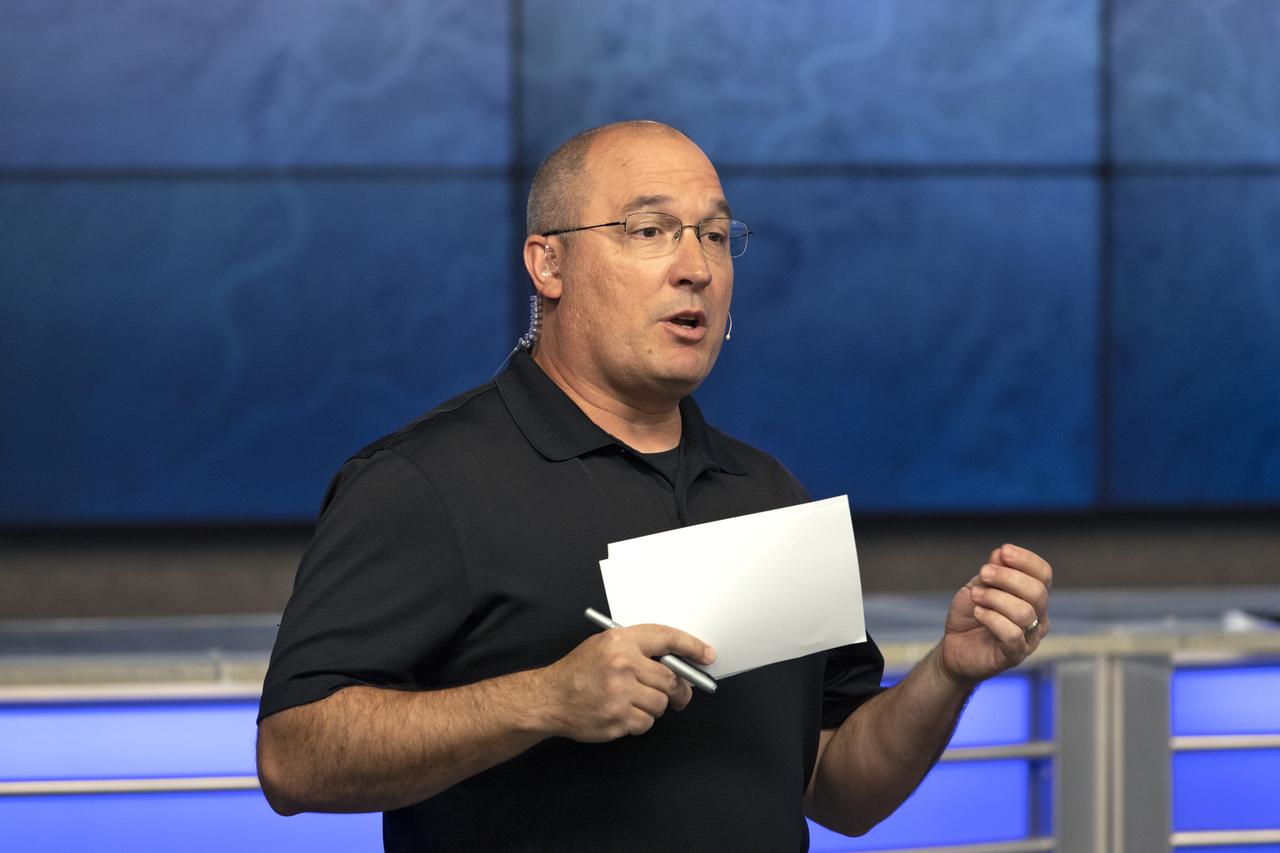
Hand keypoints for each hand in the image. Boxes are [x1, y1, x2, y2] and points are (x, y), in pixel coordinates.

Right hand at [532, 624, 714, 742]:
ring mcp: (620, 694)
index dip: (691, 647)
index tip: (706, 655)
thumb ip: (637, 649)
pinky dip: (641, 722)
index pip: (666, 638)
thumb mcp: (604, 646)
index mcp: (620, 642)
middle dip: (679, 689)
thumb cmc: (578, 671)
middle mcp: (621, 664)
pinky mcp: (617, 719)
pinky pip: (646, 723)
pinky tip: (625, 714)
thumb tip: (676, 661)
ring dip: (656, 707)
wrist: (549, 698)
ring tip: (636, 702)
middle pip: (670, 678)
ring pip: (661, 703)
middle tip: (680, 695)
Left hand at [938, 543, 1051, 686]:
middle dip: (1008, 577)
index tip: (1004, 551)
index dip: (1027, 560)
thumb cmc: (971, 615)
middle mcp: (1038, 617)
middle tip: (983, 573)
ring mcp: (1029, 638)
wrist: (954, 647)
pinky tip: (978, 613)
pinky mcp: (1014, 656)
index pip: (1043, 574)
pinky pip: (1012, 635)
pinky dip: (992, 619)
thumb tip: (1002, 553)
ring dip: (995, 598)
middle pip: (1037, 592)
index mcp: (1032, 597)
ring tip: (975, 596)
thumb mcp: (978, 586)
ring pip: (1025, 612)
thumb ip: (992, 571)